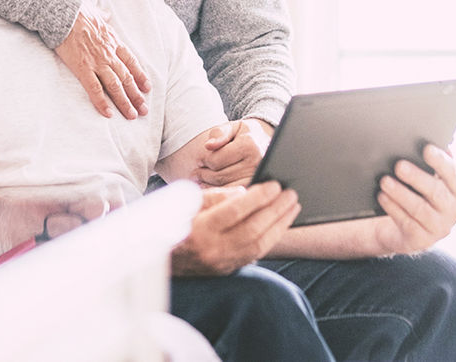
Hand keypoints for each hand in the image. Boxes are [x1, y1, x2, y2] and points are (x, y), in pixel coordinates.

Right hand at [54, 0, 149, 118]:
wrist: (64, 11)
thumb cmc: (78, 11)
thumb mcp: (96, 12)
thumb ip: (103, 16)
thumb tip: (106, 15)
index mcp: (113, 41)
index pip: (131, 62)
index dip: (140, 75)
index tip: (147, 87)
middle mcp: (109, 54)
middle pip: (126, 78)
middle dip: (136, 95)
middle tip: (144, 110)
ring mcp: (96, 62)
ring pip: (115, 86)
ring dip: (125, 102)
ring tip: (132, 115)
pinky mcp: (82, 68)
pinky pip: (94, 88)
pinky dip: (102, 102)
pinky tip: (109, 114)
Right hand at [171, 182, 299, 276]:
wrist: (163, 258)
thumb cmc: (175, 222)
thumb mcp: (188, 203)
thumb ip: (216, 197)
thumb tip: (243, 193)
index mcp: (199, 229)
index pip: (235, 211)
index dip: (257, 198)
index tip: (274, 185)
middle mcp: (212, 249)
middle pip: (252, 228)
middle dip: (275, 210)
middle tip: (290, 194)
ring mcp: (221, 262)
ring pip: (258, 244)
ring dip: (279, 224)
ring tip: (292, 207)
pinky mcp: (227, 270)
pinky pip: (255, 254)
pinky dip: (270, 238)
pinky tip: (280, 225)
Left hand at [196, 119, 272, 187]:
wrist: (267, 143)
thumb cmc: (246, 135)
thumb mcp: (233, 127)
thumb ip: (219, 133)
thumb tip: (208, 145)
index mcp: (249, 145)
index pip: (216, 160)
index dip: (203, 160)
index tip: (199, 160)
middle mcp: (256, 163)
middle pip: (219, 176)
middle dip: (203, 174)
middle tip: (195, 173)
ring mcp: (258, 177)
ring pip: (225, 187)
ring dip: (210, 185)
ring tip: (200, 180)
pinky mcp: (257, 187)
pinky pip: (233, 194)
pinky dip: (220, 192)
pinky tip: (212, 187)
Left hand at [371, 145, 455, 255]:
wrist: (406, 231)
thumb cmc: (419, 197)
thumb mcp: (428, 180)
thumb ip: (434, 162)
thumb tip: (439, 139)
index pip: (452, 173)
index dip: (440, 161)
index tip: (426, 149)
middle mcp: (453, 210)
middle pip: (436, 192)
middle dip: (417, 177)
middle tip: (399, 165)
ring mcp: (439, 228)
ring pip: (419, 209)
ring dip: (401, 193)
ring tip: (385, 181)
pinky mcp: (421, 240)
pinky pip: (406, 223)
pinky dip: (393, 208)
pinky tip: (382, 196)